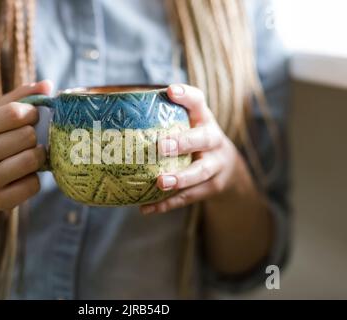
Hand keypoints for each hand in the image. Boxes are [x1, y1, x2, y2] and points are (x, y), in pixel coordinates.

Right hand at [0, 81, 51, 210]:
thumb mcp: (3, 115)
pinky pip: (32, 186)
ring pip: (29, 162)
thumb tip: (47, 84)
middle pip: (25, 137)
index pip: (13, 112)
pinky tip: (27, 175)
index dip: (32, 112)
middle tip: (32, 139)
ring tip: (35, 154)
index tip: (34, 116)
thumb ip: (24, 97)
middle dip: (35, 136)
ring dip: (39, 156)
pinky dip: (36, 179)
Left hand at [140, 84, 242, 213]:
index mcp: (203, 119)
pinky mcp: (211, 187)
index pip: (198, 102)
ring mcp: (215, 165)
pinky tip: (147, 208)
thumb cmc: (194, 139)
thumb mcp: (189, 124)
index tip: (170, 91)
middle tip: (161, 146)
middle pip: (203, 139)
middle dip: (183, 143)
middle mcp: (213, 140)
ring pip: (200, 172)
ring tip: (160, 182)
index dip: (186, 96)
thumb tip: (118, 114)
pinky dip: (167, 204)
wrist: (227, 167)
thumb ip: (165, 117)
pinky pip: (189, 197)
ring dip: (180, 178)